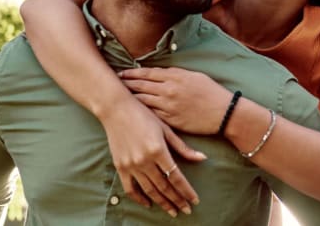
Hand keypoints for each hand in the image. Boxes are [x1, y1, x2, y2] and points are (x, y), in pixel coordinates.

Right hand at [98, 95, 205, 215]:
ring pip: (150, 190)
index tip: (194, 201)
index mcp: (158, 150)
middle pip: (164, 187)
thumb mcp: (166, 129)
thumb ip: (182, 147)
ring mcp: (131, 165)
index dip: (186, 191)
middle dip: (177, 200)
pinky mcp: (120, 166)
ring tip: (172, 211)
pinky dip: (140, 198)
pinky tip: (149, 204)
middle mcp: (144, 160)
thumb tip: (202, 159)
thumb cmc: (144, 115)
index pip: (176, 177)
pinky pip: (130, 188)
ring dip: (162, 202)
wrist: (116, 109)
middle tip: (186, 210)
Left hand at [119, 67, 234, 134]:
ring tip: (118, 97)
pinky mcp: (170, 120)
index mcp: (175, 77)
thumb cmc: (211, 92)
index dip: (132, 73)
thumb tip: (160, 73)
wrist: (223, 113)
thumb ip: (175, 73)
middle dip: (126, 84)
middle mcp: (169, 90)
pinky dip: (141, 112)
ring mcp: (168, 106)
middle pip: (141, 85)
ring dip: (130, 98)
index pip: (147, 73)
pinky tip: (133, 112)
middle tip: (114, 83)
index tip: (122, 73)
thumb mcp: (194, 76)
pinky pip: (151, 115)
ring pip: (143, 100)